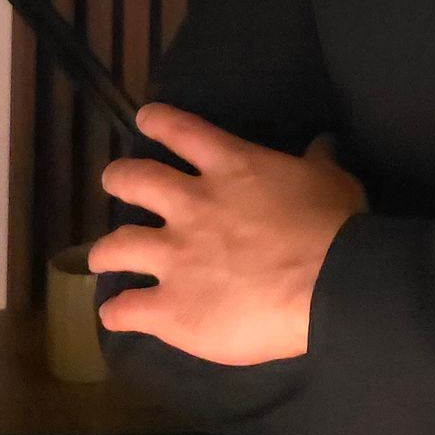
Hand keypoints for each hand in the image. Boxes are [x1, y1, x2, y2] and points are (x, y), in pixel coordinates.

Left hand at [88, 104, 369, 364]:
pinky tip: (117, 314)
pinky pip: (126, 309)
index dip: (158, 121)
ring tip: (100, 257)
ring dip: (104, 251)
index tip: (145, 119)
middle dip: (119, 179)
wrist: (328, 285)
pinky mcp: (170, 307)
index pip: (181, 130)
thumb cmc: (333, 226)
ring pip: (117, 245)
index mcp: (230, 167)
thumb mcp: (332, 179)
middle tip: (117, 183)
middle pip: (134, 180)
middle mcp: (191, 205)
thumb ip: (318, 161)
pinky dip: (118, 312)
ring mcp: (175, 256)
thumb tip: (323, 144)